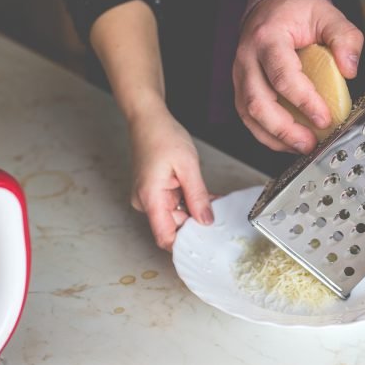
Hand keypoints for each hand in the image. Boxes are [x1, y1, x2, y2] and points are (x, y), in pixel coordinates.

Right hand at [127, 102, 215, 250]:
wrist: (148, 118)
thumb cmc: (162, 136)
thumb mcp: (187, 166)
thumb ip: (198, 196)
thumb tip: (206, 220)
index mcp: (150, 198)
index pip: (165, 237)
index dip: (185, 245)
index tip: (206, 245)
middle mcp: (145, 201)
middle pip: (172, 226)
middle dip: (196, 223)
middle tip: (219, 218)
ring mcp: (149, 196)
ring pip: (175, 215)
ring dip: (194, 211)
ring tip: (214, 203)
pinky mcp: (154, 191)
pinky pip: (173, 203)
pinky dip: (189, 202)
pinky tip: (205, 197)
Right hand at [234, 0, 363, 153]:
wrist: (272, 4)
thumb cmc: (297, 11)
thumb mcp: (328, 15)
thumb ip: (345, 39)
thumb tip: (349, 70)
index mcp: (268, 37)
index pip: (282, 75)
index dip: (304, 101)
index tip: (325, 117)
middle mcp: (247, 58)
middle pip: (258, 102)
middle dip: (285, 129)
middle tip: (312, 142)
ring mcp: (241, 74)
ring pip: (249, 114)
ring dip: (275, 137)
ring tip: (303, 146)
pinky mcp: (242, 87)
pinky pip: (249, 117)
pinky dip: (267, 134)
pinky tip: (288, 142)